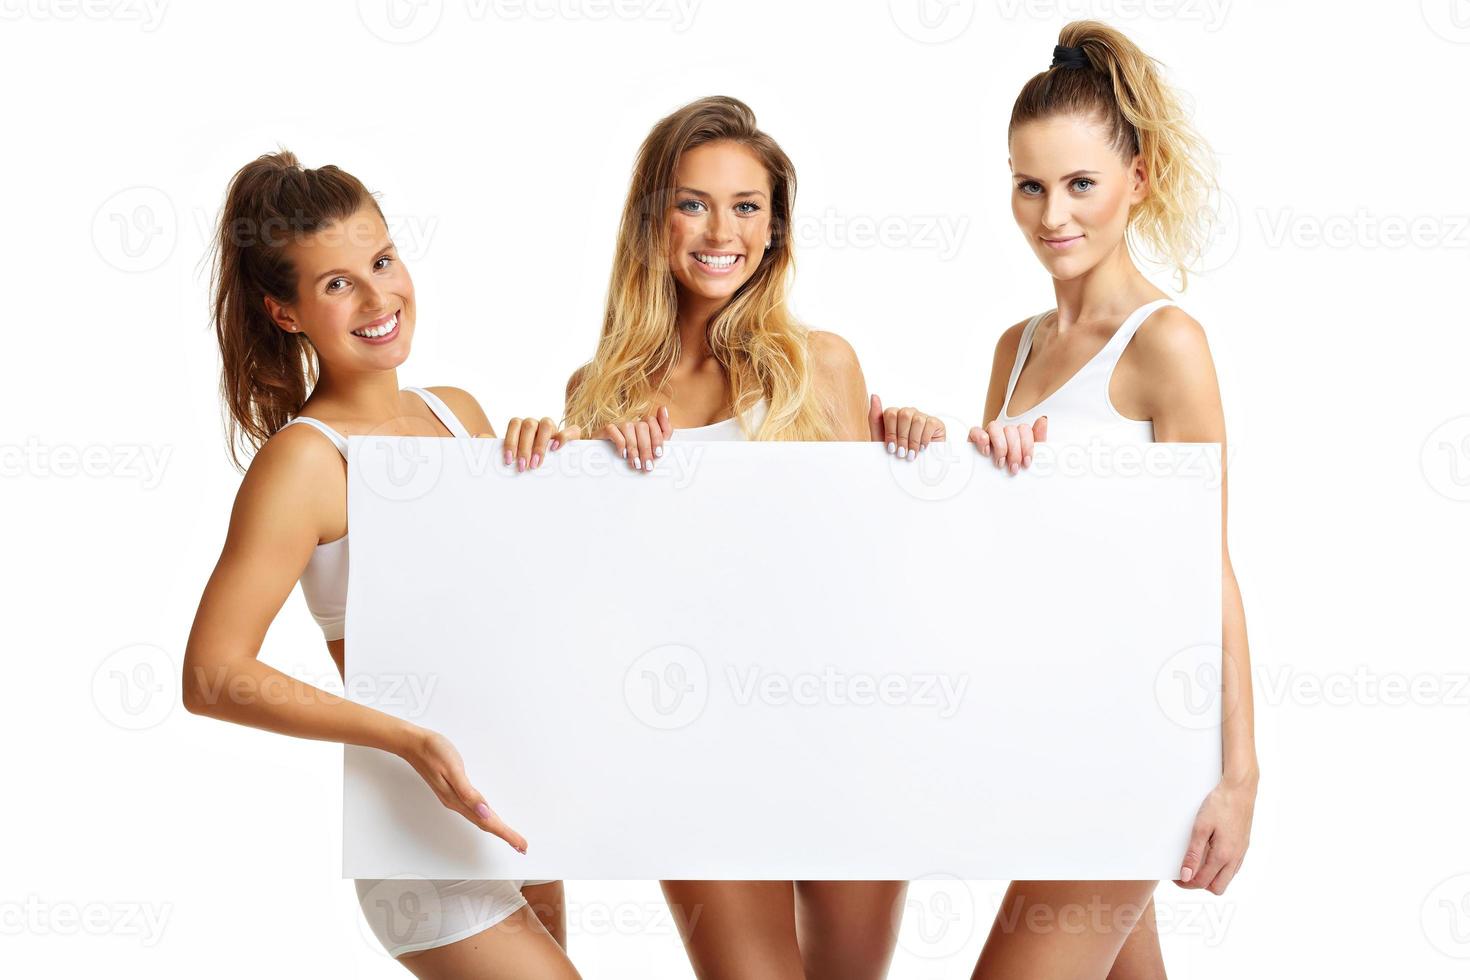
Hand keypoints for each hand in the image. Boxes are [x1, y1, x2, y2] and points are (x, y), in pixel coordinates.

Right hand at [399, 727, 527, 853]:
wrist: (413, 744)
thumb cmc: (434, 752)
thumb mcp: (453, 769)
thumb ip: (468, 792)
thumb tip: (484, 811)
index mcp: (458, 800)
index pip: (487, 822)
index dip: (505, 834)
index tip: (520, 845)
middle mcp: (456, 803)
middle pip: (485, 824)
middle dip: (504, 835)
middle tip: (522, 846)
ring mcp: (454, 798)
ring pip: (480, 819)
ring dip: (496, 828)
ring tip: (510, 836)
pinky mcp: (453, 792)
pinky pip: (474, 811)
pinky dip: (486, 818)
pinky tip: (489, 817)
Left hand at [485, 417, 579, 471]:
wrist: (553, 465)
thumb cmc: (526, 460)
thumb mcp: (511, 455)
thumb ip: (494, 446)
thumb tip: (478, 437)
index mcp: (522, 426)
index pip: (514, 424)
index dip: (510, 441)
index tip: (508, 460)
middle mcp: (537, 424)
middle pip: (529, 425)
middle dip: (524, 447)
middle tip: (522, 467)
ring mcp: (554, 428)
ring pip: (546, 424)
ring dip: (540, 444)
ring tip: (536, 463)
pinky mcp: (571, 435)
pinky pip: (571, 430)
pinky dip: (563, 437)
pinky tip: (556, 448)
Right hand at [602, 406, 673, 472]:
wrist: (606, 460)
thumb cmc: (632, 454)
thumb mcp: (650, 448)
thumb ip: (662, 432)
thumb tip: (663, 408)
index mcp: (645, 425)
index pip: (654, 422)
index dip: (657, 437)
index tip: (658, 454)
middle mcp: (633, 422)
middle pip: (643, 426)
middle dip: (646, 448)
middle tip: (647, 465)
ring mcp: (619, 424)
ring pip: (628, 427)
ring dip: (633, 448)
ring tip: (635, 463)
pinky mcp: (606, 429)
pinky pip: (613, 430)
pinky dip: (620, 443)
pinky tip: (623, 454)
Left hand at [868, 394, 943, 459]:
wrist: (911, 468)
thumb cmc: (896, 453)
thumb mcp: (880, 438)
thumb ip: (875, 417)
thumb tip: (874, 395)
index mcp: (894, 415)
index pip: (890, 413)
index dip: (890, 432)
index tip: (891, 448)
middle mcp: (908, 413)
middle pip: (904, 415)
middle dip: (901, 437)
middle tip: (901, 453)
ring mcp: (922, 416)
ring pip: (917, 420)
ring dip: (913, 440)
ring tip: (911, 454)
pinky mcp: (935, 422)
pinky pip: (929, 424)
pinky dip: (924, 439)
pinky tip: (922, 448)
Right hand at [967, 416, 1047, 473]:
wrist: (989, 481)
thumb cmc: (1009, 468)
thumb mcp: (1027, 457)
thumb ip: (1038, 440)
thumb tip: (1043, 421)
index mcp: (1016, 436)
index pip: (1024, 429)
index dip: (1027, 446)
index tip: (1026, 462)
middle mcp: (1002, 433)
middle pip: (1011, 430)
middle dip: (1014, 451)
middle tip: (1013, 466)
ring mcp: (988, 435)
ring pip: (994, 427)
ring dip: (1000, 446)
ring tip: (1000, 462)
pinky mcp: (974, 439)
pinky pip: (975, 430)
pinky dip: (982, 440)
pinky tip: (986, 452)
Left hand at [1174, 772, 1256, 894]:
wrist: (1240, 790)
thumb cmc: (1220, 804)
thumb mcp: (1200, 828)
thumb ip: (1193, 854)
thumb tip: (1186, 875)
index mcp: (1223, 855)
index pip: (1203, 882)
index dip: (1186, 883)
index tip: (1176, 877)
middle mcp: (1235, 858)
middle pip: (1217, 888)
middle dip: (1200, 885)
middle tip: (1185, 874)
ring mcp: (1241, 853)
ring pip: (1226, 879)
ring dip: (1211, 878)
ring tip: (1196, 865)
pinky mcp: (1243, 846)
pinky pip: (1232, 868)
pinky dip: (1220, 869)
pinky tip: (1210, 857)